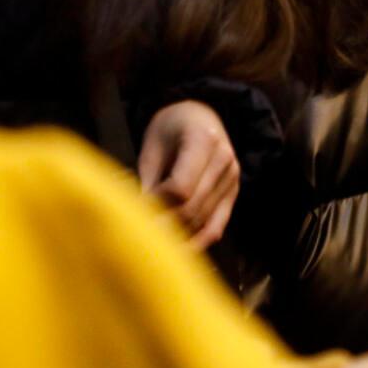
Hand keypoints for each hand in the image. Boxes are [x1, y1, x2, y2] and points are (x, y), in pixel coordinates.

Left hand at [138, 100, 238, 249]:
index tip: (134, 216)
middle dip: (164, 226)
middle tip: (137, 242)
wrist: (201, 115)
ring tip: (152, 249)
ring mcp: (232, 177)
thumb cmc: (170, 128)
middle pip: (192, 207)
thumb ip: (148, 182)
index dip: (156, 206)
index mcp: (203, 138)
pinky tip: (179, 252)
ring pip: (202, 220)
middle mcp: (224, 158)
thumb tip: (136, 220)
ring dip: (178, 237)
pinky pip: (217, 226)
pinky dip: (198, 241)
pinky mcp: (233, 193)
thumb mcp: (153, 146)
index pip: (180, 187)